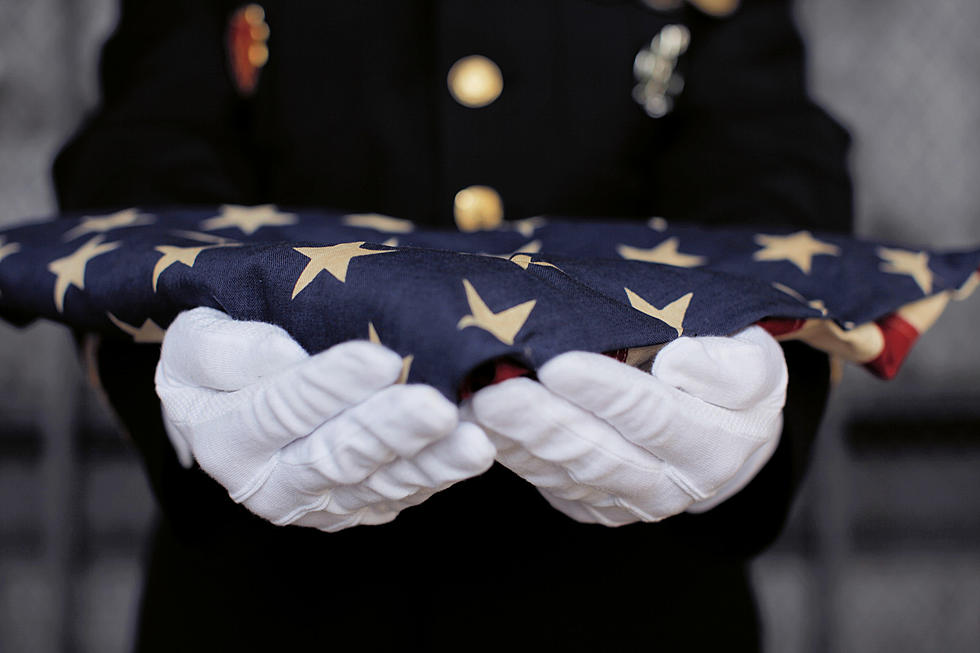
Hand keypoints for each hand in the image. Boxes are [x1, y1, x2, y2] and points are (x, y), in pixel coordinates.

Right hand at [155, 307, 494, 531]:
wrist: (235, 404)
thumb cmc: (223, 359)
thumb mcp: (196, 338)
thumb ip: (226, 348)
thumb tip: (284, 355)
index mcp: (226, 439)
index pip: (281, 407)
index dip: (330, 384)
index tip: (380, 358)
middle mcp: (271, 484)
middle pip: (337, 454)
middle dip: (391, 430)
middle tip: (436, 407)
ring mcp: (321, 502)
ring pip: (380, 481)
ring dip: (429, 461)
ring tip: (470, 439)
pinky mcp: (359, 507)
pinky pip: (403, 492)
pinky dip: (440, 474)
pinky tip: (471, 453)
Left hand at [467, 326, 786, 525]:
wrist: (720, 428)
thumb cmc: (731, 379)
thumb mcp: (755, 361)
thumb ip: (730, 369)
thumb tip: (679, 364)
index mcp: (713, 447)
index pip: (652, 416)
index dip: (605, 392)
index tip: (560, 363)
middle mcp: (667, 487)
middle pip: (595, 451)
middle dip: (541, 420)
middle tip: (496, 390)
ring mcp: (623, 501)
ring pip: (561, 470)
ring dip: (515, 438)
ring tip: (477, 402)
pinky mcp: (590, 503)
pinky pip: (544, 479)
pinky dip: (510, 450)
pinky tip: (479, 423)